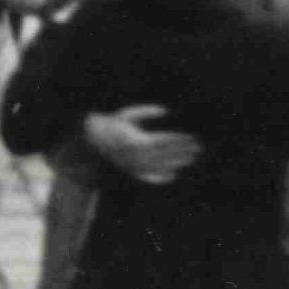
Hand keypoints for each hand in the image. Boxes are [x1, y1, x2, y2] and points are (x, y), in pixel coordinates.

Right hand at [80, 104, 201, 184]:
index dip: (179, 140)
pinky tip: (174, 174)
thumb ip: (146, 111)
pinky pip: (149, 177)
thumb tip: (166, 111)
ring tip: (191, 159)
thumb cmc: (110, 125)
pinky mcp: (130, 172)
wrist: (90, 143)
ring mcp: (134, 166)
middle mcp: (136, 156)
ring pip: (160, 166)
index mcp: (136, 140)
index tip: (192, 138)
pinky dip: (162, 177)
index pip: (164, 141)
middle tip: (198, 148)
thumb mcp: (127, 115)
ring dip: (177, 162)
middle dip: (182, 151)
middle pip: (166, 155)